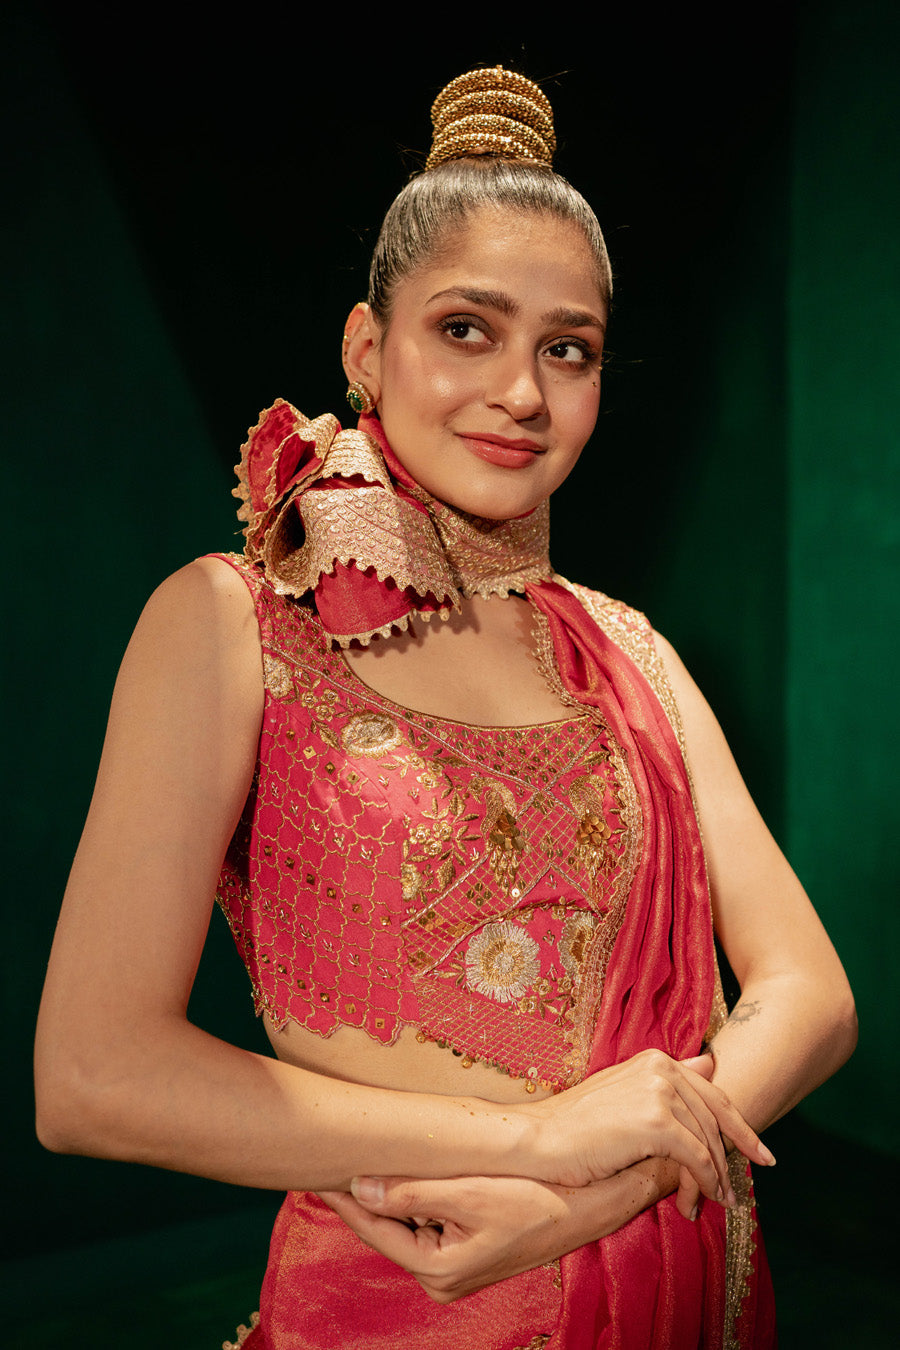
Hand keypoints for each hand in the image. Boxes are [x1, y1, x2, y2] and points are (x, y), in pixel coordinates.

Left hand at [318, 1168, 672, 1302]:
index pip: (376, 1229)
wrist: (589, 1207)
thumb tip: (359, 1187)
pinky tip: (401, 1171)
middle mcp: (442, 1277)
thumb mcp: (470, 1193)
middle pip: (388, 1228)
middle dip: (363, 1195)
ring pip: (408, 1222)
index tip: (316, 1175)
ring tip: (358, 1159)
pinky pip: (428, 1220)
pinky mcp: (468, 1251)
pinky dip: (415, 1197)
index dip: (344, 1200)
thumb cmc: (536, 1200)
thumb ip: (412, 1192)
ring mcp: (455, 1266)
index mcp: (438, 1269)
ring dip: (390, 1193)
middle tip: (330, 1160)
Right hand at [525, 1049, 773, 1202]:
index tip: (761, 1154)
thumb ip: (668, 1081)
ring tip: (719, 1204)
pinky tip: (700, 1202)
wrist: (541, 1139)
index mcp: (657, 1059)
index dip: (740, 1128)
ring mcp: (660, 1092)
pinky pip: (696, 1158)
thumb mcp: (627, 1095)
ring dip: (715, 1178)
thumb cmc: (578, 1124)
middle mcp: (662, 1068)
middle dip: (731, 1159)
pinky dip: (704, 1182)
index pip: (713, 1096)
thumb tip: (710, 1062)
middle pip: (716, 1120)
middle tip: (737, 1193)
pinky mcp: (657, 1121)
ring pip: (707, 1142)